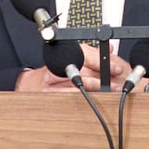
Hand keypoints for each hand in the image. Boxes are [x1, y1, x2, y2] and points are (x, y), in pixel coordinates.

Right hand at [14, 42, 133, 91]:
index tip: (117, 69)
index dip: (104, 63)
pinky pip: (67, 95)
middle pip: (85, 71)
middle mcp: (60, 65)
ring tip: (109, 92)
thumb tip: (110, 48)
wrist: (31, 82)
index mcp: (68, 52)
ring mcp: (53, 79)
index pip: (88, 56)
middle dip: (103, 79)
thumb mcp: (74, 55)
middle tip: (117, 84)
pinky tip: (91, 100)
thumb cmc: (55, 68)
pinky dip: (80, 97)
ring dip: (95, 89)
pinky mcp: (49, 92)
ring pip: (78, 84)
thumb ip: (92, 53)